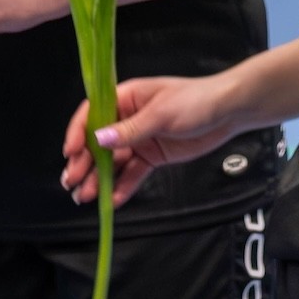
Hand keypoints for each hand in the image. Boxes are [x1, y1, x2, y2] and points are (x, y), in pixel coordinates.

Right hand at [60, 74, 239, 207]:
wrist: (228, 112)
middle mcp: (128, 118)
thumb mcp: (161, 113)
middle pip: (99, 142)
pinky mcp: (153, 156)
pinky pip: (133, 173)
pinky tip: (114, 201)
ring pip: (113, 161)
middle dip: (84, 162)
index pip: (93, 113)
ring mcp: (140, 139)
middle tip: (72, 183)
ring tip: (86, 197)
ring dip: (100, 178)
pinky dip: (124, 186)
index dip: (78, 132)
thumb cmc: (195, 101)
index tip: (70, 153)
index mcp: (127, 98)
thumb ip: (130, 130)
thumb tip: (98, 139)